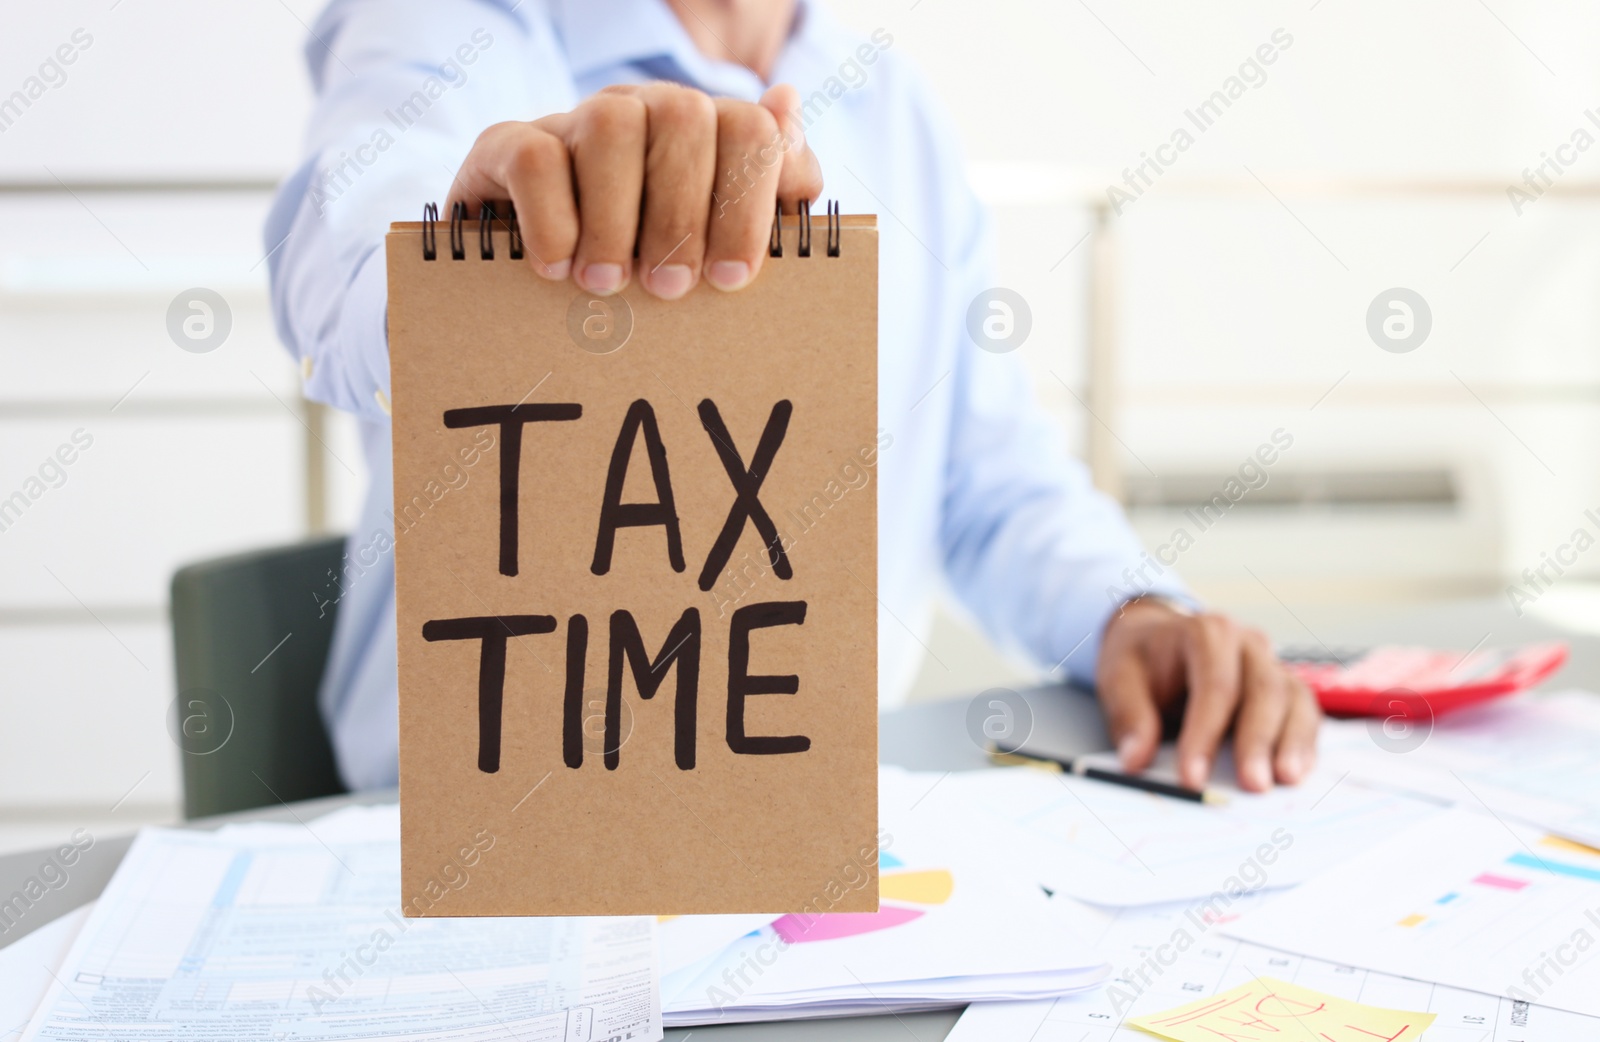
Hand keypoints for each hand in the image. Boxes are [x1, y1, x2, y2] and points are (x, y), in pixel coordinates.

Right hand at [446, 82, 822, 299]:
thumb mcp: (711, 240)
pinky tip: (556, 270)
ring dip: (616, 219)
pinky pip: (535, 158)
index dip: (746, 203)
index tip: (730, 278)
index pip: (748, 128)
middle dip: (683, 213)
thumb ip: (766, 182)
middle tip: (669, 287)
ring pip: (609, 126)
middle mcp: (640, 110)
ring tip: (609, 284)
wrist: (527, 280)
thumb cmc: (641, 264)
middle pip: (683, 117)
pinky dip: (553, 222)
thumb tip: (786, 103)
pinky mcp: (506, 145)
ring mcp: (572, 122)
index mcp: (701, 130)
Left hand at [1095, 598, 1320, 791]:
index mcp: (1205, 633)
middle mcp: (1246, 643)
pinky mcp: (1284, 686)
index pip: (1214, 684)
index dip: (1205, 733)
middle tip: (1251, 786)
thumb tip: (1135, 760)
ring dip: (1290, 742)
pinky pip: (1303, 711)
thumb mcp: (1120, 679)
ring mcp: (1270, 663)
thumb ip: (1130, 717)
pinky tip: (1295, 771)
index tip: (1192, 777)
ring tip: (1283, 781)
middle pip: (1262, 690)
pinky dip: (1303, 742)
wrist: (1158, 640)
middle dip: (1257, 741)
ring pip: (1292, 699)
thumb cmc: (1142, 661)